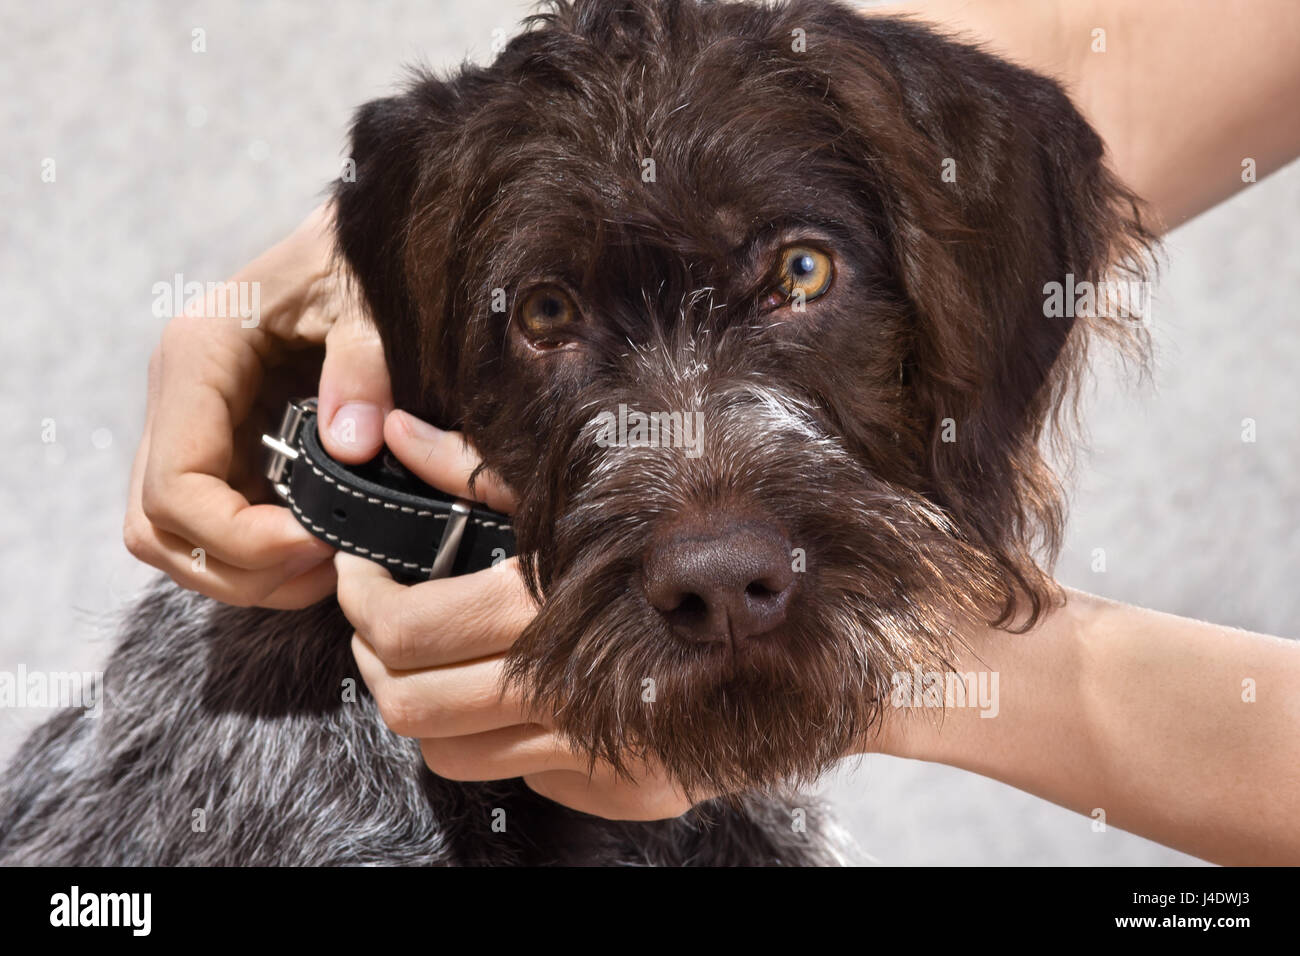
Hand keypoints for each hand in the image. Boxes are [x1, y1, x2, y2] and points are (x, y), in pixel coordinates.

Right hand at [124, 204, 394, 607]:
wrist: (358, 244)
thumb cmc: (358, 261)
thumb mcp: (369, 300)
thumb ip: (363, 364)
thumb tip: (351, 445)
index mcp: (197, 357)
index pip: (176, 486)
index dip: (239, 536)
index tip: (318, 543)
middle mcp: (180, 399)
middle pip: (161, 527)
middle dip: (240, 567)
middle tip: (326, 566)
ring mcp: (198, 428)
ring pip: (179, 538)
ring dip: (247, 573)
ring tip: (328, 565)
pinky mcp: (228, 448)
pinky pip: (217, 525)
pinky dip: (262, 557)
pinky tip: (326, 549)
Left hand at [335, 409, 698, 819]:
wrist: (807, 626)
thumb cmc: (691, 539)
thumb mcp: (579, 489)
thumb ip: (476, 470)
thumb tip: (394, 436)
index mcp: (551, 608)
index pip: (407, 631)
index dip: (360, 602)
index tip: (357, 573)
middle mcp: (570, 691)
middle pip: (412, 705)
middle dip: (373, 659)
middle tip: (380, 618)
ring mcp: (598, 750)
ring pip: (451, 754)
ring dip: (422, 705)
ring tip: (436, 657)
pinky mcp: (620, 787)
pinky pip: (518, 771)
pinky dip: (495, 734)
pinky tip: (519, 689)